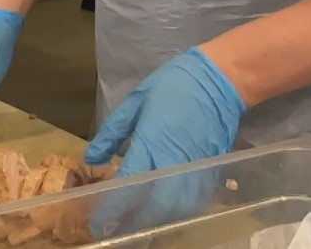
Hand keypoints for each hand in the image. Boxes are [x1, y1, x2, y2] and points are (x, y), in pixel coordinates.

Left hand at [84, 48, 245, 235]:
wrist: (220, 80)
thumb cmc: (173, 85)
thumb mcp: (135, 101)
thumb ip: (112, 133)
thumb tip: (90, 159)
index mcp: (151, 142)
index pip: (127, 186)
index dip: (111, 210)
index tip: (97, 224)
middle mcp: (173, 162)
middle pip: (154, 208)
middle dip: (133, 224)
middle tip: (116, 231)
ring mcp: (195, 169)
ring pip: (176, 210)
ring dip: (155, 222)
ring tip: (137, 225)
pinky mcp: (210, 172)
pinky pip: (193, 203)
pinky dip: (177, 213)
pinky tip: (164, 213)